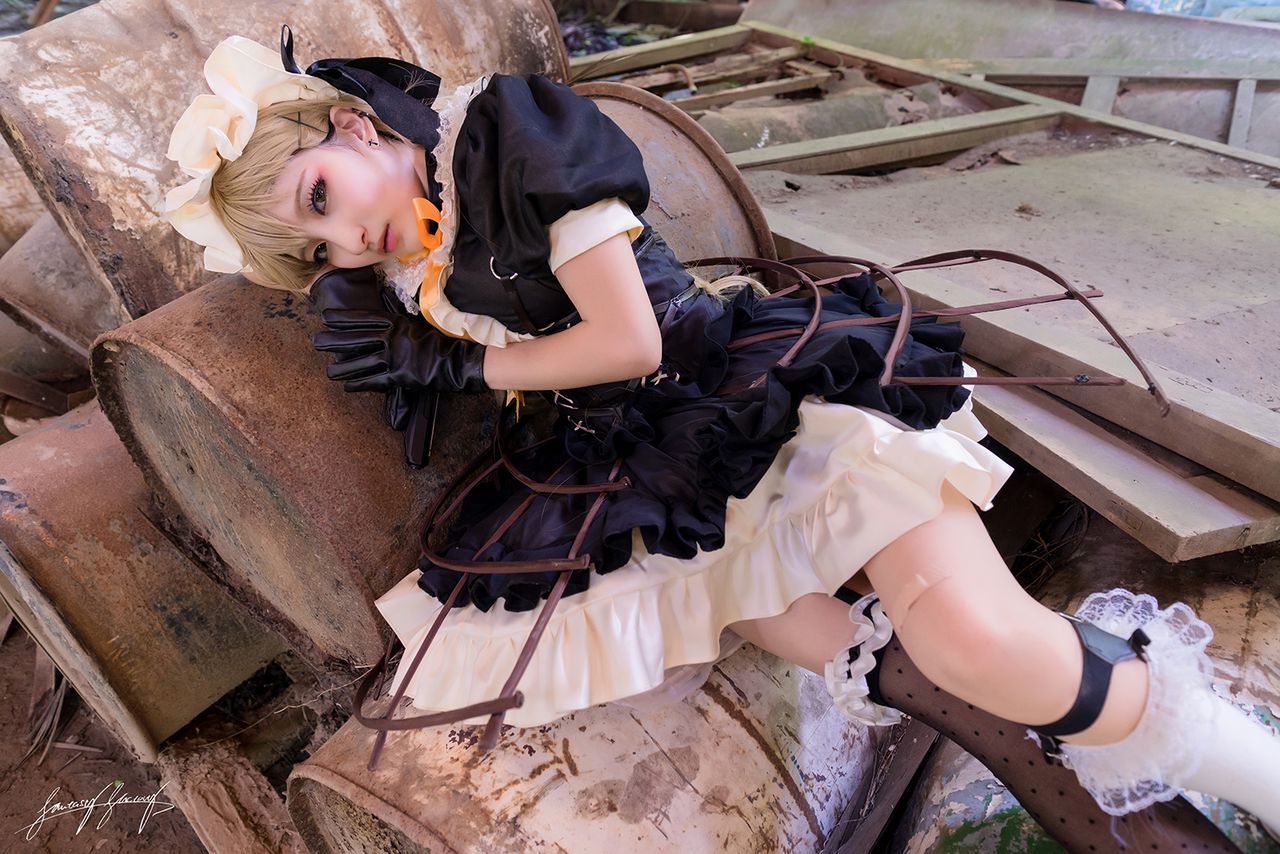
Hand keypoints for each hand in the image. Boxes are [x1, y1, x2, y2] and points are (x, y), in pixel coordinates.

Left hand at [310, 274, 487, 394]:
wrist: (457, 360)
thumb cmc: (439, 342)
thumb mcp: (417, 325)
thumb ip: (399, 323)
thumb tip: (385, 321)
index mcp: (395, 323)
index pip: (363, 319)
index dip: (344, 318)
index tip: (326, 317)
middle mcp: (391, 339)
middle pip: (355, 338)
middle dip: (333, 340)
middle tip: (315, 340)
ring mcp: (393, 358)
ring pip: (359, 363)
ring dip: (341, 368)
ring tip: (328, 371)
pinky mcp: (397, 377)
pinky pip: (372, 380)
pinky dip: (358, 384)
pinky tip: (347, 385)